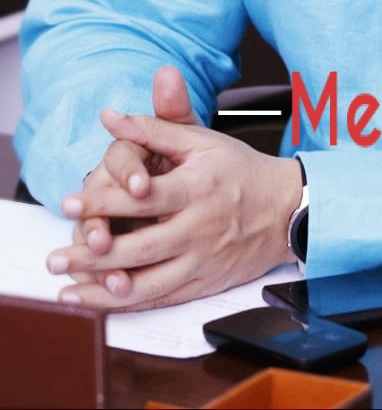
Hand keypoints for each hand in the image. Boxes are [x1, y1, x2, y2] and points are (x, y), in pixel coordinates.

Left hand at [49, 107, 301, 310]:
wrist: (286, 207)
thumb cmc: (240, 169)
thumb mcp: (202, 140)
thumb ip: (154, 127)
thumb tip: (111, 116)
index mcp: (197, 188)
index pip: (143, 198)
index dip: (104, 200)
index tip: (69, 203)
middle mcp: (199, 228)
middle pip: (139, 247)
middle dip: (94, 254)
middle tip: (57, 256)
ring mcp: (201, 260)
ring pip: (147, 283)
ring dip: (103, 288)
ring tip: (68, 289)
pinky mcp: (204, 283)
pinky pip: (162, 299)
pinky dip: (129, 304)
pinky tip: (101, 303)